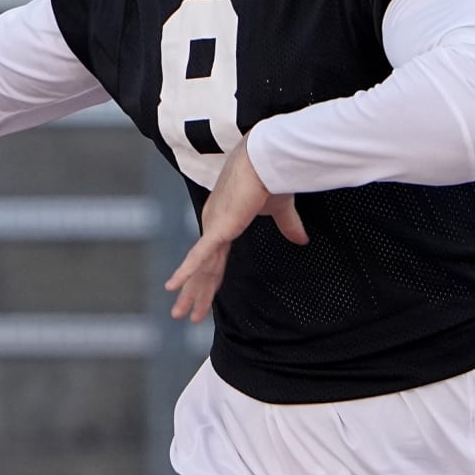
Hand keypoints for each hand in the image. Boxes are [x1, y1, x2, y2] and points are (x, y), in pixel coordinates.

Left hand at [164, 137, 308, 322]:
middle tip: (183, 315)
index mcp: (224, 223)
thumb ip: (288, 226)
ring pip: (199, 269)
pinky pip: (199, 255)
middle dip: (194, 294)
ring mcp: (213, 228)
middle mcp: (213, 227)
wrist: (266, 158)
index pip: (214, 259)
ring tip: (179, 314)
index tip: (201, 297)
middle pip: (202, 269)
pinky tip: (172, 287)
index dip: (209, 280)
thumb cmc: (271, 177)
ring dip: (190, 293)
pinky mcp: (218, 227)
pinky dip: (185, 271)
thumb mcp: (280, 210)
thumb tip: (302, 240)